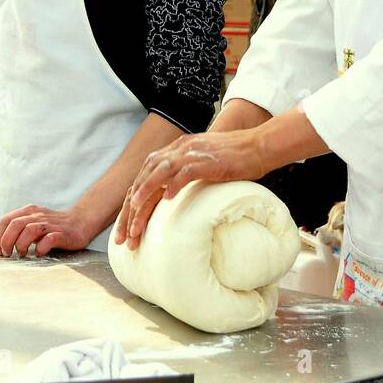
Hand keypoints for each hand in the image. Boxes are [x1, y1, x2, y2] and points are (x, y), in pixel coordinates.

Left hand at [0, 205, 96, 257]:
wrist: (80, 222)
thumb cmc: (53, 227)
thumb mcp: (33, 222)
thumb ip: (19, 229)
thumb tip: (1, 245)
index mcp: (29, 211)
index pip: (6, 220)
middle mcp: (38, 216)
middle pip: (15, 224)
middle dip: (6, 242)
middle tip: (7, 254)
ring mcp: (50, 224)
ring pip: (29, 230)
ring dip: (21, 245)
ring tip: (22, 255)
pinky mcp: (62, 234)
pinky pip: (49, 239)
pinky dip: (40, 248)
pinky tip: (38, 254)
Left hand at [114, 130, 267, 249]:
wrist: (258, 145)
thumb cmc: (233, 160)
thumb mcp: (200, 164)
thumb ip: (183, 174)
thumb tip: (168, 199)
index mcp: (173, 151)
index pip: (142, 177)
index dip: (130, 205)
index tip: (125, 231)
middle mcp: (178, 150)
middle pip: (144, 178)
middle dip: (130, 209)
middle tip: (125, 237)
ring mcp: (192, 153)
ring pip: (158, 173)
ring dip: (145, 197)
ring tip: (136, 220)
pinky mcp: (208, 160)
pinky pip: (186, 171)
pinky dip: (174, 185)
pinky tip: (167, 200)